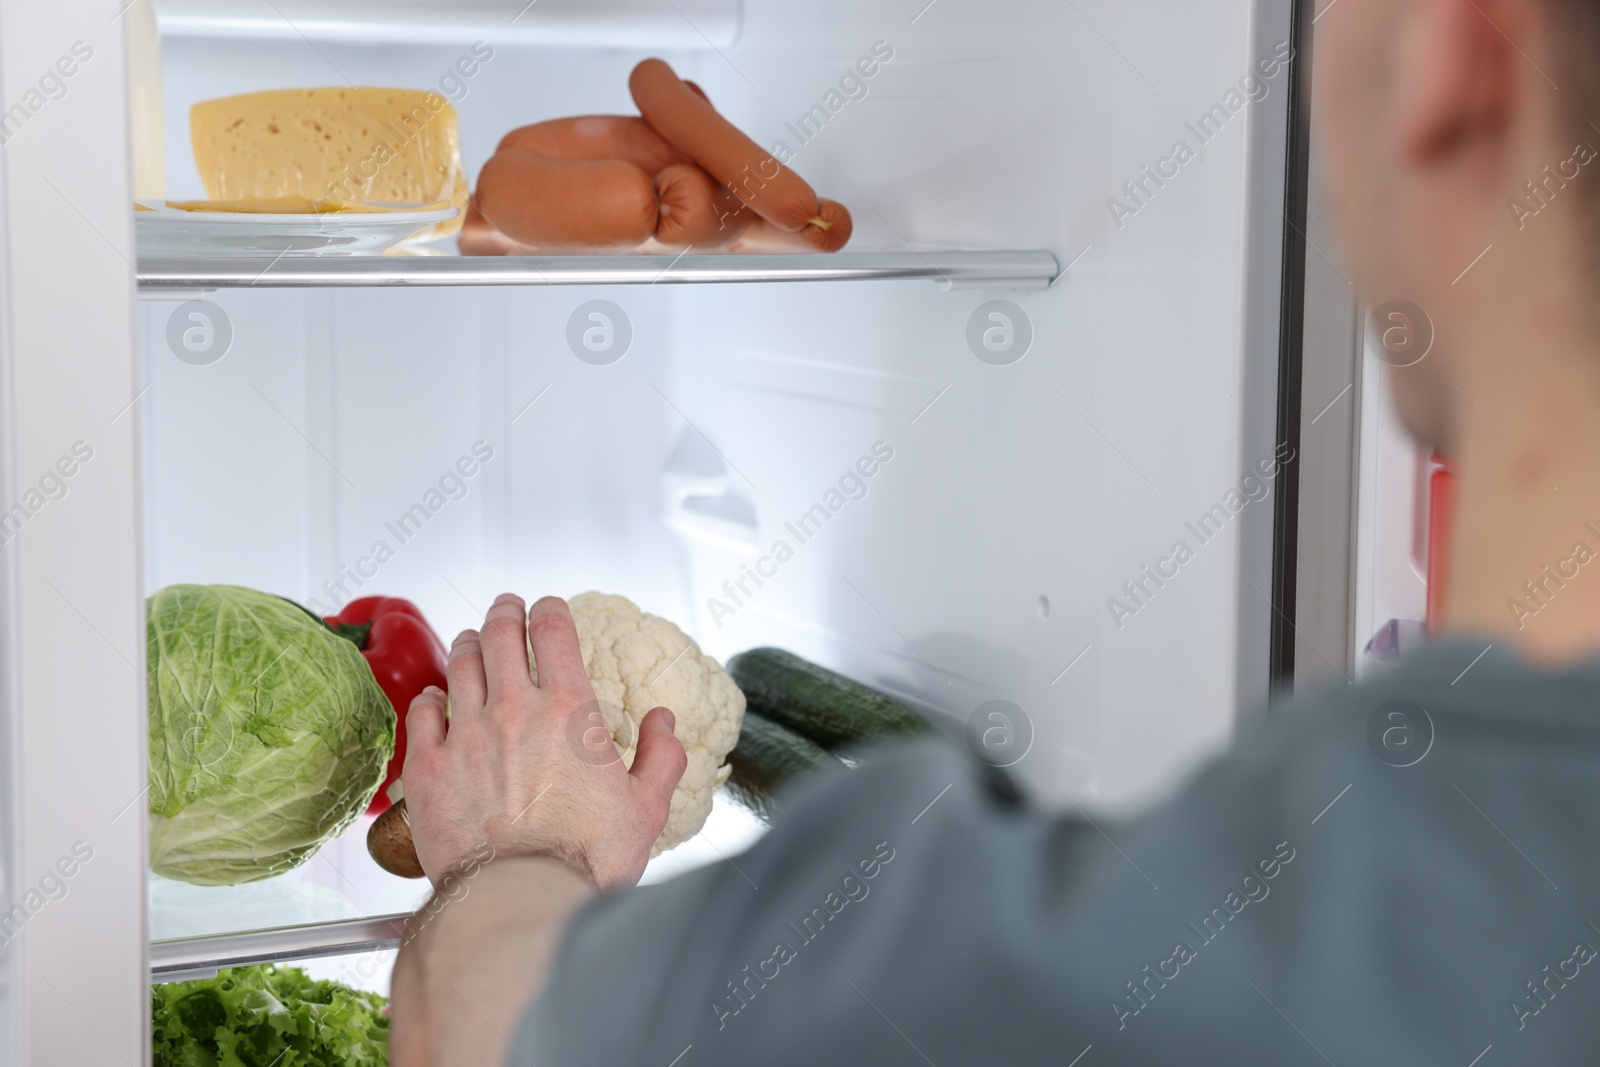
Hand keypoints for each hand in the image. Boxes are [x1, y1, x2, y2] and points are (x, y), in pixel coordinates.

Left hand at [399, 594, 687, 888]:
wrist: (520, 898)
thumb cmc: (585, 858)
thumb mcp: (647, 808)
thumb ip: (662, 757)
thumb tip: (663, 723)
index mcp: (569, 710)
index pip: (553, 631)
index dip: (549, 609)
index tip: (547, 607)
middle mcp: (513, 709)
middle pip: (501, 634)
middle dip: (504, 612)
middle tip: (506, 607)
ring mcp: (466, 735)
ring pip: (460, 664)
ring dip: (468, 644)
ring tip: (472, 640)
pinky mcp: (429, 768)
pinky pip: (421, 712)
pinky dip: (429, 697)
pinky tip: (434, 698)